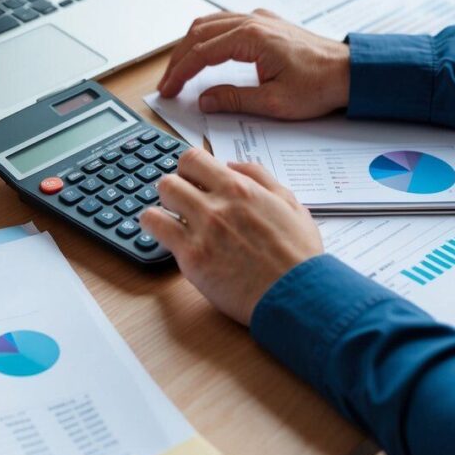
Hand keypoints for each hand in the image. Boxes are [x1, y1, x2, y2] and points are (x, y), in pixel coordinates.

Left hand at [141, 148, 322, 325]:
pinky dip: (155, 228)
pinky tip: (166, 236)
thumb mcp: (290, 204)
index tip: (193, 180)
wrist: (299, 296)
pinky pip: (156, 228)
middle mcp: (218, 205)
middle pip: (171, 178)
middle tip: (182, 203)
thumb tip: (232, 165)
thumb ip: (260, 178)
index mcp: (241, 189)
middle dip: (174, 189)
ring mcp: (202, 230)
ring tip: (173, 220)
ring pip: (161, 199)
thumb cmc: (298, 256)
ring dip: (163, 207)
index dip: (189, 169)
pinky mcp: (192, 257)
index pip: (193, 159)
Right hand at [157, 10, 350, 118]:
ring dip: (190, 46)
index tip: (168, 90)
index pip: (201, 53)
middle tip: (168, 83)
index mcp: (251, 38)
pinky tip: (205, 53)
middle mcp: (252, 21)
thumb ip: (234, 100)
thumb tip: (204, 100)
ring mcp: (259, 19)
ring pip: (209, 24)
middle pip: (198, 34)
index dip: (179, 73)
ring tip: (180, 70)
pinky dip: (207, 37)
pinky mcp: (265, 23)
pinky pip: (225, 22)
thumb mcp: (273, 103)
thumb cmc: (320, 85)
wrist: (351, 72)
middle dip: (178, 60)